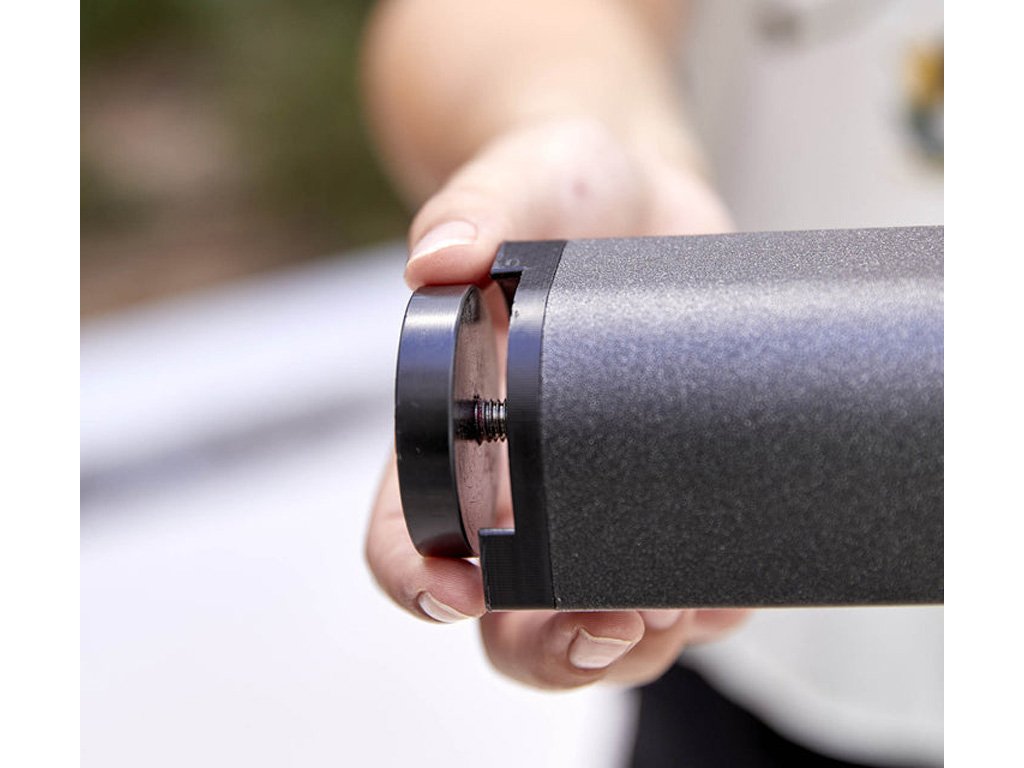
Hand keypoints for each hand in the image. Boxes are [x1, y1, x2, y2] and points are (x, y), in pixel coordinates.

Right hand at [366, 117, 747, 688]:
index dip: (418, 577)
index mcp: (454, 436)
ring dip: (635, 644)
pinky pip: (686, 587)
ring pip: (599, 626)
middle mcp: (519, 489)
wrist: (646, 199)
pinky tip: (725, 586)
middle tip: (605, 620)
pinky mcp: (669, 494)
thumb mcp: (519, 181)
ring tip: (679, 604)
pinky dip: (706, 606)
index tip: (461, 589)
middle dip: (549, 645)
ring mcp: (598, 501)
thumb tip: (439, 259)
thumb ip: (473, 211)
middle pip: (507, 620)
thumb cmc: (561, 192)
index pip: (406, 535)